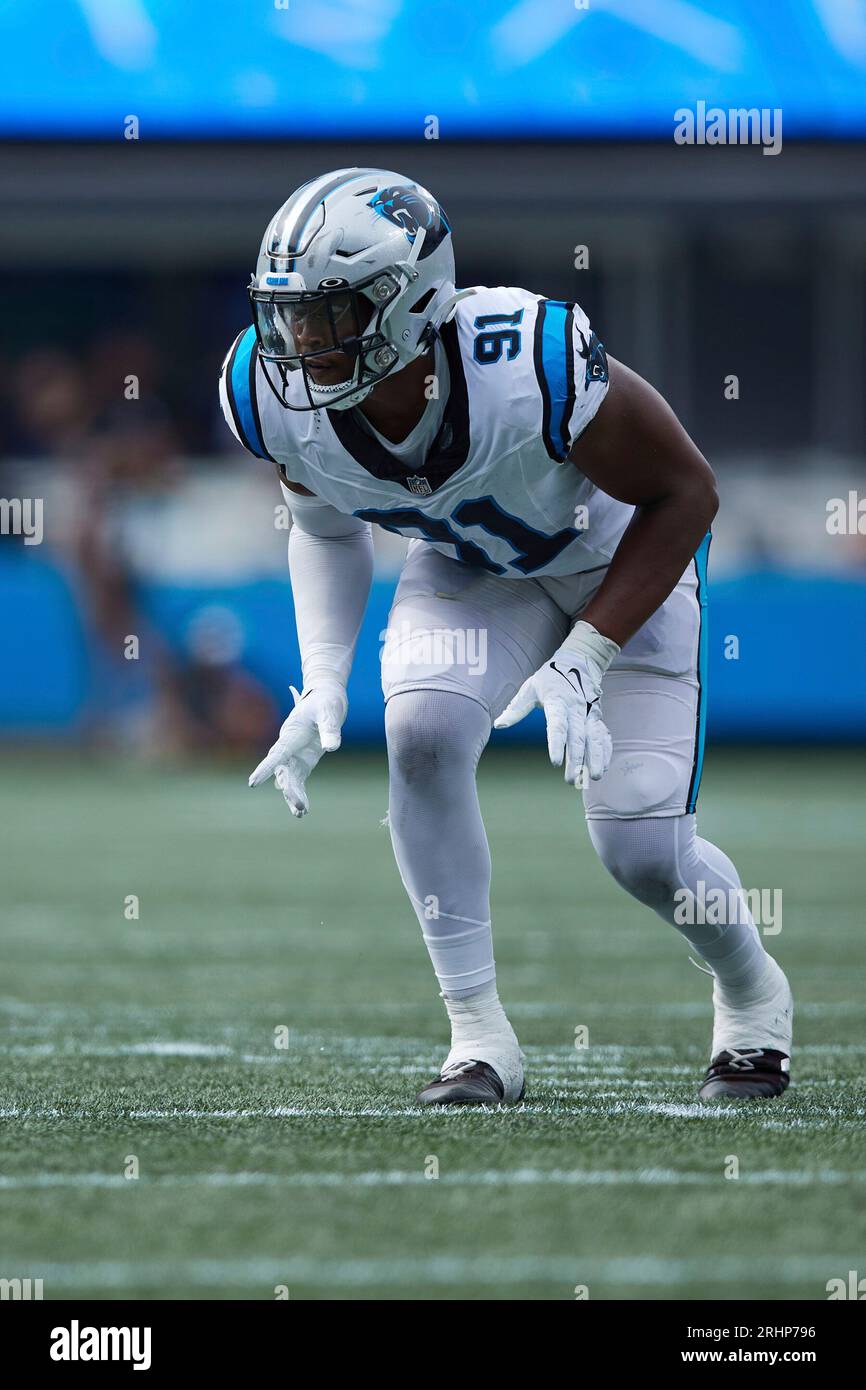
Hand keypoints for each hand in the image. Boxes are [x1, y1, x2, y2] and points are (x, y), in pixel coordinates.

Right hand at [248, 680, 346, 816]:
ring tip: (301, 814)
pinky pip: (299, 781)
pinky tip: (304, 811)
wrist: (325, 696)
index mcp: (291, 733)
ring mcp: (295, 754)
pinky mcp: (304, 760)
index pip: (277, 754)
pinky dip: (300, 794)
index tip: (253, 782)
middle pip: (283, 771)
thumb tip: (331, 748)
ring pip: (289, 780)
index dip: (265, 768)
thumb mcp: (330, 712)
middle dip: (289, 790)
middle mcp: (288, 746)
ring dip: (293, 796)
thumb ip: (330, 729)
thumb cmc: (325, 701)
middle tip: (299, 807)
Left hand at [493, 621, 617, 785]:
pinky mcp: (597, 718)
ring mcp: (590, 714)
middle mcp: (577, 708)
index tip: (555, 763)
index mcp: (558, 701)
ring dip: (595, 758)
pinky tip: (603, 767)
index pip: (558, 725)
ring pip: (595, 738)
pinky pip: (604, 736)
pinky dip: (605, 752)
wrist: (578, 662)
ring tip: (593, 777)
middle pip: (578, 736)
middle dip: (576, 759)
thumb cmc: (549, 678)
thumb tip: (498, 725)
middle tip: (570, 780)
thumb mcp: (530, 688)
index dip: (557, 744)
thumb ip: (516, 708)